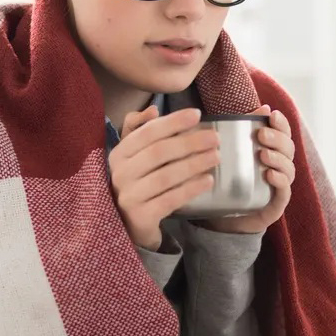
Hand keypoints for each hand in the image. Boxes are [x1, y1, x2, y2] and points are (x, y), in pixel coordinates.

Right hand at [109, 106, 220, 250]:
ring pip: (166, 176)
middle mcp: (120, 174)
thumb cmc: (137, 183)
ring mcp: (128, 197)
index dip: (173, 122)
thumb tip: (153, 110)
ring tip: (216, 157)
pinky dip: (190, 189)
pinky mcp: (140, 217)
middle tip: (215, 138)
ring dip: (194, 164)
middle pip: (158, 153)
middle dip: (189, 143)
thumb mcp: (134, 156)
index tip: (197, 114)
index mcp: (119, 154)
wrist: (129, 225)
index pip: (147, 133)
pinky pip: (169, 200)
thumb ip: (140, 130)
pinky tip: (208, 181)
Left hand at [199, 105, 295, 234]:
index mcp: (272, 152)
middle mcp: (280, 167)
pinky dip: (279, 181)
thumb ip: (242, 129)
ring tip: (263, 154)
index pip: (284, 134)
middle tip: (261, 135)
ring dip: (278, 159)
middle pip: (288, 149)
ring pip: (289, 168)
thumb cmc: (227, 180)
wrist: (220, 217)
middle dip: (277, 139)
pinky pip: (284, 191)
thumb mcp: (230, 153)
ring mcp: (280, 186)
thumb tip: (262, 106)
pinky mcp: (276, 204)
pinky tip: (269, 175)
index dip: (282, 124)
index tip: (272, 115)